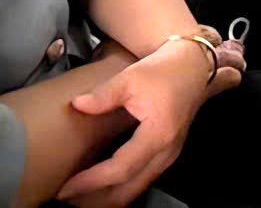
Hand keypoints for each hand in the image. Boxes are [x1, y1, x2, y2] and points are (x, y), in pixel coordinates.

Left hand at [57, 36, 245, 207]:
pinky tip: (101, 187)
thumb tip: (76, 105)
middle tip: (66, 199)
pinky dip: (120, 189)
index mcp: (157, 135)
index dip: (92, 181)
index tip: (65, 188)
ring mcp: (169, 157)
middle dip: (96, 200)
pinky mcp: (166, 155)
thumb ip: (103, 95)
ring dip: (107, 198)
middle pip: (129, 190)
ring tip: (79, 198)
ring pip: (136, 190)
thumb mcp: (131, 77)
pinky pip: (141, 182)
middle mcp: (166, 153)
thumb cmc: (164, 69)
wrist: (195, 66)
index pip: (120, 169)